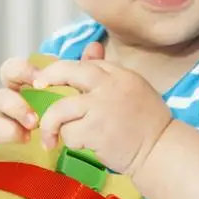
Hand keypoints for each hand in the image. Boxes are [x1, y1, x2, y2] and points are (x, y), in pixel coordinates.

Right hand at [0, 42, 104, 144]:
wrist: (71, 148)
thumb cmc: (72, 115)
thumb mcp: (82, 90)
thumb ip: (86, 69)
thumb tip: (95, 47)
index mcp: (31, 80)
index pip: (20, 65)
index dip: (26, 68)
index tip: (40, 77)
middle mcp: (17, 92)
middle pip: (6, 75)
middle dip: (19, 78)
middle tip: (36, 89)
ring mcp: (8, 113)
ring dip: (15, 108)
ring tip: (34, 122)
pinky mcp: (5, 136)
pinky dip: (8, 132)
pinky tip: (25, 138)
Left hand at [32, 56, 172, 176]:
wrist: (162, 151)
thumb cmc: (147, 123)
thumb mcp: (131, 88)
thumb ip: (108, 72)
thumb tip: (91, 47)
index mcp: (120, 74)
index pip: (84, 63)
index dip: (61, 69)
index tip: (49, 78)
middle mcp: (110, 85)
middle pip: (66, 72)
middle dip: (47, 78)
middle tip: (36, 88)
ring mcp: (102, 107)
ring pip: (60, 109)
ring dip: (52, 126)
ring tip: (51, 138)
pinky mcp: (96, 130)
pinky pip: (68, 133)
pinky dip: (70, 142)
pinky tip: (82, 147)